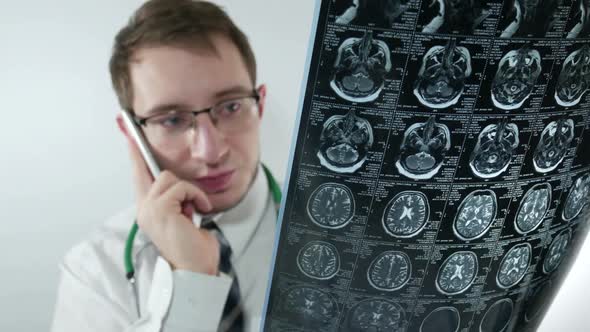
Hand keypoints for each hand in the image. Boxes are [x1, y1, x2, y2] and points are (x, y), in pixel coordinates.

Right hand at [125, 136, 218, 274]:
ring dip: (189, 193)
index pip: (138, 176)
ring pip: (170, 178)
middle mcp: (144, 209)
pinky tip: (198, 212)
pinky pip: (181, 187)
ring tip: (193, 213)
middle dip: (181, 185)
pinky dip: (195, 197)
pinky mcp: (160, 209)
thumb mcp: (182, 218)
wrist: (195, 269)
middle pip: (158, 173)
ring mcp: (149, 209)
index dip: (135, 156)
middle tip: (190, 207)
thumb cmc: (193, 248)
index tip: (130, 136)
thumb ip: (175, 201)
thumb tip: (179, 187)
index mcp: (148, 211)